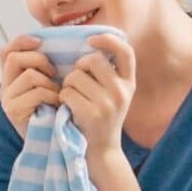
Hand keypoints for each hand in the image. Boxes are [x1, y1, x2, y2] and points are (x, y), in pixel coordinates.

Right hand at [0, 35, 59, 139]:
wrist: (53, 141)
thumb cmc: (54, 111)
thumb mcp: (48, 84)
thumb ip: (44, 66)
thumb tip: (52, 41)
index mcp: (11, 79)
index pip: (6, 52)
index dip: (21, 41)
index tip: (40, 40)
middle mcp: (4, 88)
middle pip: (15, 58)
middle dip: (39, 60)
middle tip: (54, 73)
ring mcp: (7, 100)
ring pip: (29, 75)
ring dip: (49, 83)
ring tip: (57, 95)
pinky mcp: (13, 111)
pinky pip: (36, 92)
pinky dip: (51, 95)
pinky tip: (56, 105)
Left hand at [59, 32, 135, 157]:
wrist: (101, 151)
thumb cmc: (102, 118)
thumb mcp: (114, 95)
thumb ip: (109, 73)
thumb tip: (91, 41)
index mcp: (129, 83)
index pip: (125, 51)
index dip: (108, 40)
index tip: (91, 39)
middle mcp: (122, 92)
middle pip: (92, 60)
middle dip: (78, 67)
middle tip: (76, 81)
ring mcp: (108, 104)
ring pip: (76, 76)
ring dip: (67, 84)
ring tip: (71, 96)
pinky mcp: (92, 114)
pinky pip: (67, 93)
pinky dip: (62, 97)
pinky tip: (67, 106)